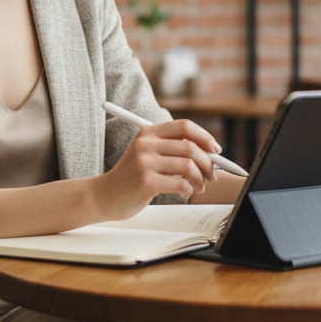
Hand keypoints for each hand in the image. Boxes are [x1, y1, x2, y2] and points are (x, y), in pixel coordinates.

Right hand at [94, 119, 219, 220]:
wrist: (104, 195)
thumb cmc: (132, 177)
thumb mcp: (147, 154)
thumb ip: (172, 149)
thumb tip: (209, 153)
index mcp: (148, 133)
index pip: (184, 126)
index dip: (205, 137)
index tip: (216, 150)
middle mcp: (146, 144)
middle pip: (190, 147)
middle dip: (208, 163)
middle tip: (212, 176)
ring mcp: (144, 162)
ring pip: (188, 166)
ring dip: (200, 179)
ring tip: (198, 187)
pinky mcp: (146, 182)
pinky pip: (180, 184)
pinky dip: (188, 190)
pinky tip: (183, 193)